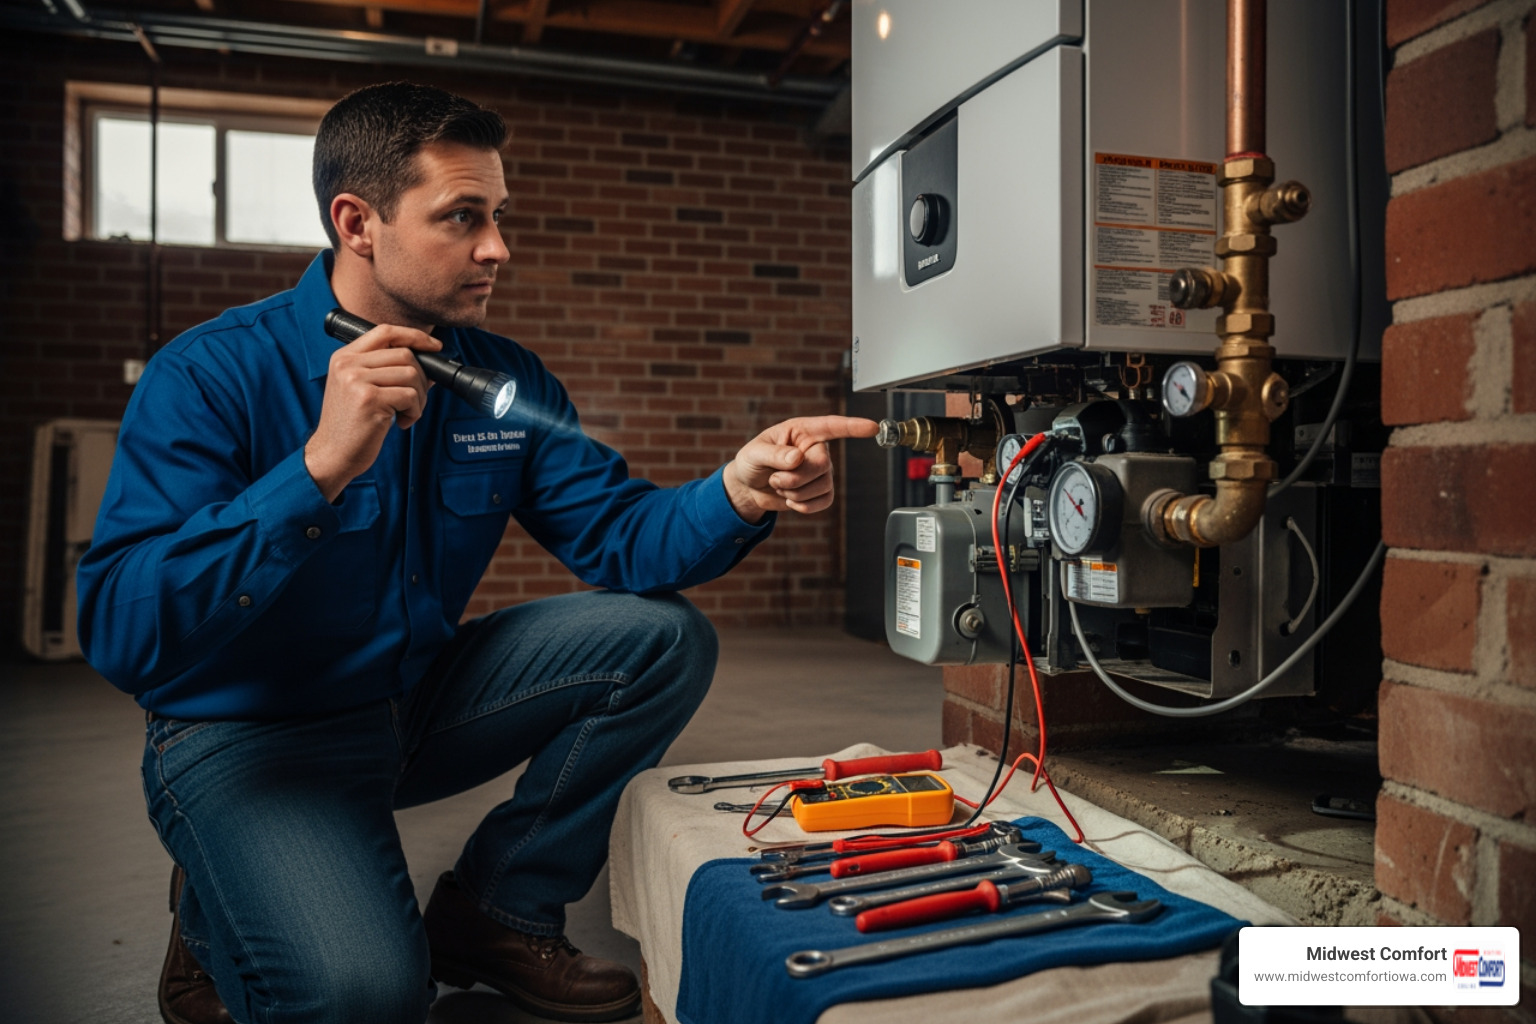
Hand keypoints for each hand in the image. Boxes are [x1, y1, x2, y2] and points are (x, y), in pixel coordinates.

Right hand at [304, 323, 438, 501]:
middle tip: (415, 400)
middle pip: (405, 354)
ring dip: (419, 398)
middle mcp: (348, 364)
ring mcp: (356, 380)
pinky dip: (414, 412)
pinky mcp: (369, 399)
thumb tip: (429, 363)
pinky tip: (401, 423)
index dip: (415, 335)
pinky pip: (410, 396)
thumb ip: (388, 371)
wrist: (332, 454)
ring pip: (411, 374)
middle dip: (421, 378)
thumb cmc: (351, 425)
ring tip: (406, 413)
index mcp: (345, 357)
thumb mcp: (362, 389)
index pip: (385, 331)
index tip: (434, 346)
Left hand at [724, 416, 879, 520]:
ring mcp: (820, 470)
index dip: (853, 426)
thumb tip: (797, 458)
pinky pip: (824, 501)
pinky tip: (790, 499)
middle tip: (775, 478)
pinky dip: (804, 505)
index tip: (872, 427)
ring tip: (779, 485)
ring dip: (796, 492)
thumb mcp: (754, 453)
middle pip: (822, 465)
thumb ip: (774, 454)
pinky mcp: (820, 490)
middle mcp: (815, 449)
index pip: (831, 426)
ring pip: (823, 485)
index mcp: (802, 431)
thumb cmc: (751, 462)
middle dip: (795, 478)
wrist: (749, 487)